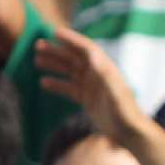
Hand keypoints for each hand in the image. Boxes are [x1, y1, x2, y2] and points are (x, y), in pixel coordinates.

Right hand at [31, 27, 144, 143]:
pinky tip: (43, 82)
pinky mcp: (87, 99)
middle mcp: (98, 75)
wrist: (128, 132)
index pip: (87, 49)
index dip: (72, 40)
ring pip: (70, 71)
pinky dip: (57, 84)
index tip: (55, 32)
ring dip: (54, 65)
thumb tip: (91, 54)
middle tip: (37, 45)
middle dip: (57, 51)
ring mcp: (92, 87)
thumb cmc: (124, 111)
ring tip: (36, 60)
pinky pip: (69, 88)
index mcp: (105, 69)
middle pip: (74, 58)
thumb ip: (104, 73)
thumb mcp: (114, 91)